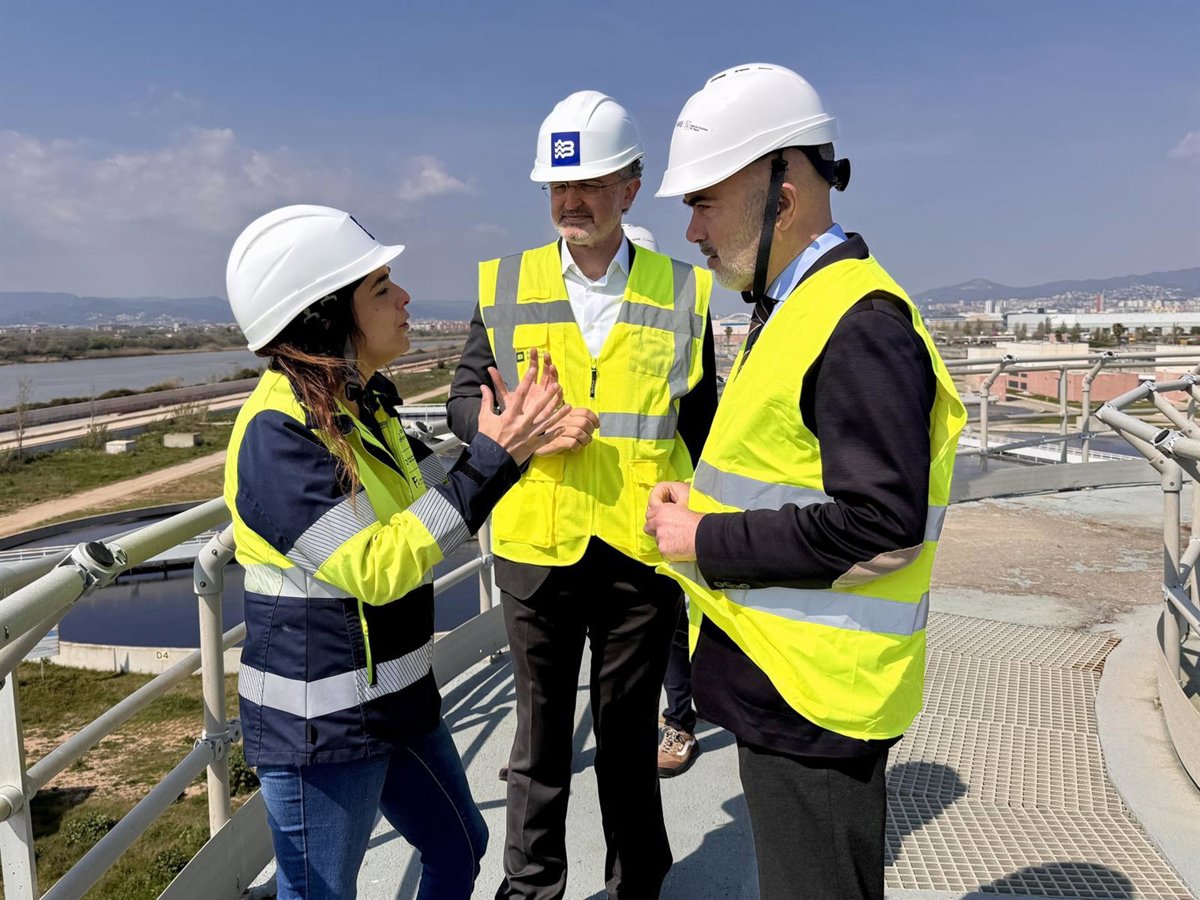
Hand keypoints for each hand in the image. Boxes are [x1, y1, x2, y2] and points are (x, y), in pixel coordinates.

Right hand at [478, 349, 570, 464]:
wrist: (490, 461)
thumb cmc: (487, 439)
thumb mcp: (484, 418)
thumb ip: (486, 401)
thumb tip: (483, 386)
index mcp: (509, 416)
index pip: (520, 394)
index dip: (527, 380)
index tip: (533, 369)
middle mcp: (521, 424)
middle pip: (539, 407)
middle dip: (549, 395)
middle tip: (557, 385)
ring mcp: (528, 435)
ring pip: (547, 422)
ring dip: (559, 414)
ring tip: (569, 406)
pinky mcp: (532, 446)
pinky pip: (547, 438)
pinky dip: (556, 433)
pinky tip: (564, 427)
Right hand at [534, 407, 599, 455]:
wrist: (530, 438)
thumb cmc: (548, 428)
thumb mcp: (556, 416)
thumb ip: (567, 410)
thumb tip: (578, 405)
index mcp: (565, 413)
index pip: (585, 412)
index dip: (594, 419)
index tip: (596, 425)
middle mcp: (563, 420)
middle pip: (585, 423)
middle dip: (590, 431)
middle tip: (588, 435)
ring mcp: (559, 431)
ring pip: (580, 433)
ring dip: (585, 440)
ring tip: (582, 442)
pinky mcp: (556, 442)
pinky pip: (573, 443)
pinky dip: (577, 447)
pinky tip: (574, 448)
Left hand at [644, 481, 700, 561]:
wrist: (704, 535)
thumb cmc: (699, 521)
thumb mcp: (682, 509)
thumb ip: (670, 514)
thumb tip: (669, 519)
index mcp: (662, 510)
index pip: (649, 514)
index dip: (655, 519)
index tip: (661, 523)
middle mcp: (658, 522)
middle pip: (647, 527)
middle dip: (655, 530)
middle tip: (666, 533)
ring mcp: (660, 537)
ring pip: (656, 540)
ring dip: (664, 541)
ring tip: (677, 542)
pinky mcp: (663, 549)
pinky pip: (663, 552)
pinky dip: (670, 552)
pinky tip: (680, 549)